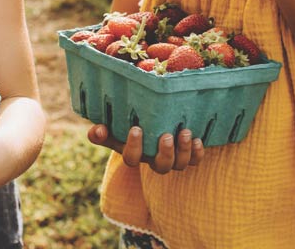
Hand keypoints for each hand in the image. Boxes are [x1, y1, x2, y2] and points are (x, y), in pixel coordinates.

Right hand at [87, 124, 202, 173]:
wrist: (149, 126)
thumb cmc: (128, 126)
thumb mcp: (114, 129)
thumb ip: (102, 132)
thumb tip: (96, 130)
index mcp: (134, 154)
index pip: (132, 159)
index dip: (134, 147)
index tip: (136, 128)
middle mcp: (153, 160)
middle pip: (161, 167)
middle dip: (165, 153)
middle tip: (166, 136)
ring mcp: (172, 159)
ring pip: (179, 165)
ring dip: (183, 150)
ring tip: (185, 132)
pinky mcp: (187, 154)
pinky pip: (194, 160)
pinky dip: (197, 152)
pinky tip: (198, 139)